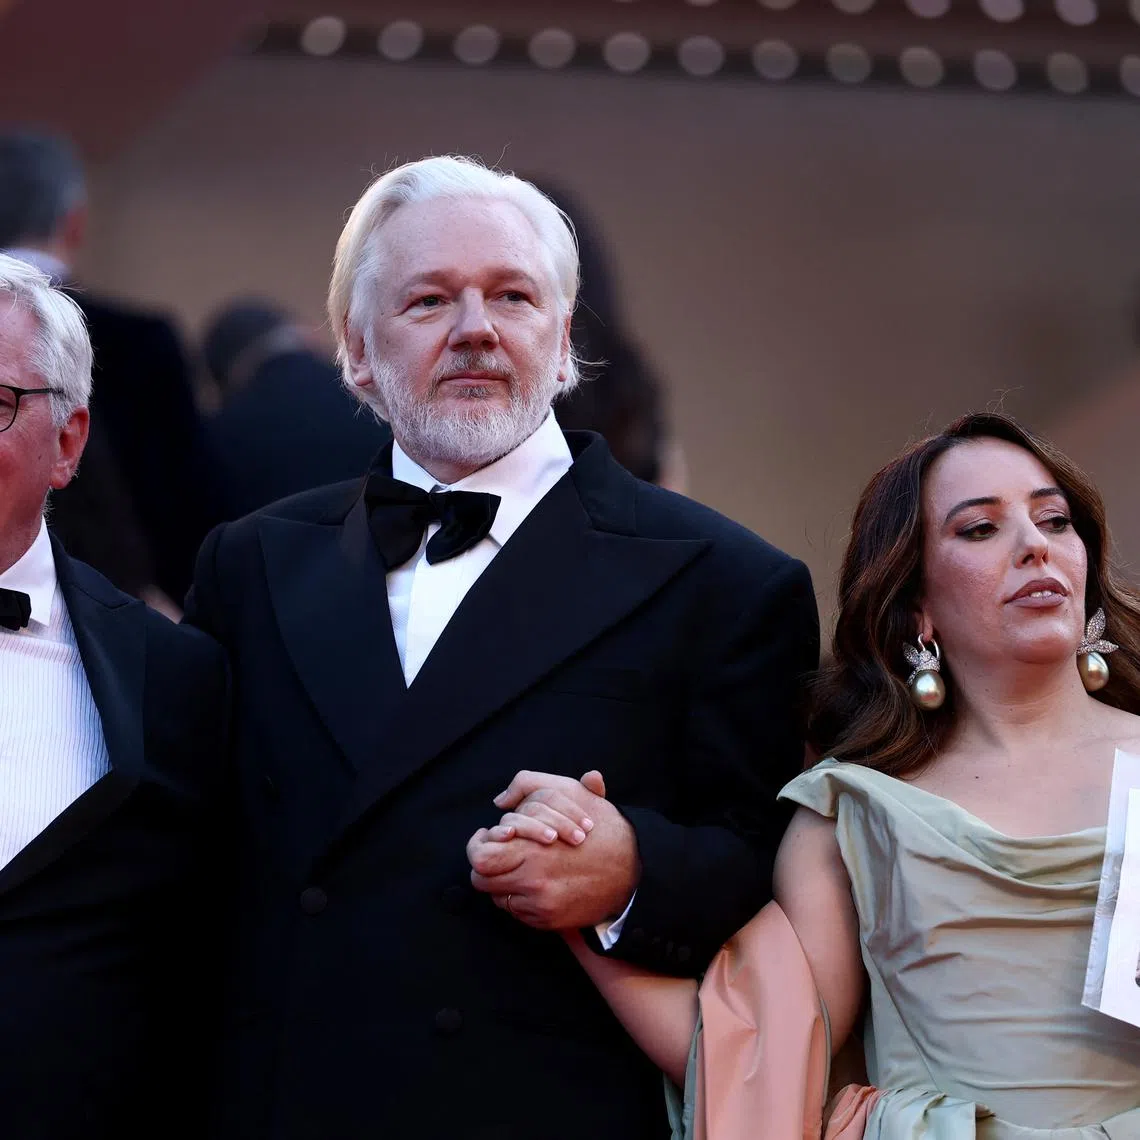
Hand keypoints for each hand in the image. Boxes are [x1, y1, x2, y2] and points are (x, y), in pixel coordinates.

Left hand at [467, 770, 638, 930]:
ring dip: (502, 882)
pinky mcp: (548, 920)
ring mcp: (540, 904)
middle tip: (496, 853)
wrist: (634, 870)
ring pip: (498, 897)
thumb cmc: (602, 830)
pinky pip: (517, 912)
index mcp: (533, 849)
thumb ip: (533, 786)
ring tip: (517, 867)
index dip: (477, 846)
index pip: (481, 857)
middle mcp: (532, 880)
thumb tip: (501, 798)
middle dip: (485, 866)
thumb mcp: (571, 796)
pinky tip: (534, 883)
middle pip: (482, 880)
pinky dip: (520, 898)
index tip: (487, 837)